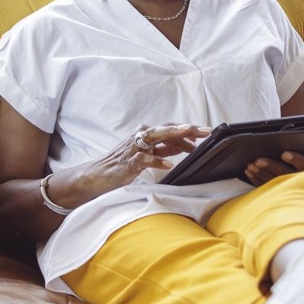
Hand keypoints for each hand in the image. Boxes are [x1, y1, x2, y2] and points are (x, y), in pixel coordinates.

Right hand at [66, 123, 210, 196]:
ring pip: (156, 137)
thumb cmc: (123, 163)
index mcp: (146, 135)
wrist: (97, 174)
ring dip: (174, 136)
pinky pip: (144, 159)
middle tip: (206, 131)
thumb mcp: (147, 154)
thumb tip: (184, 146)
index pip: (170, 128)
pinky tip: (168, 165)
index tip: (206, 133)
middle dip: (188, 129)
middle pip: (167, 129)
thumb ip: (164, 149)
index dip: (188, 130)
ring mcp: (134, 148)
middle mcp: (141, 137)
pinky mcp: (128, 161)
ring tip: (189, 136)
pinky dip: (156, 161)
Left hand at [244, 151, 303, 186]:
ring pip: (273, 181)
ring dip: (260, 173)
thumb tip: (281, 149)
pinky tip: (249, 172)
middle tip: (258, 160)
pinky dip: (256, 180)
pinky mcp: (279, 194)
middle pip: (285, 173)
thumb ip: (300, 159)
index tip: (284, 154)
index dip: (295, 159)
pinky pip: (266, 187)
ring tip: (251, 166)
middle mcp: (301, 181)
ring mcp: (289, 189)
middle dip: (270, 166)